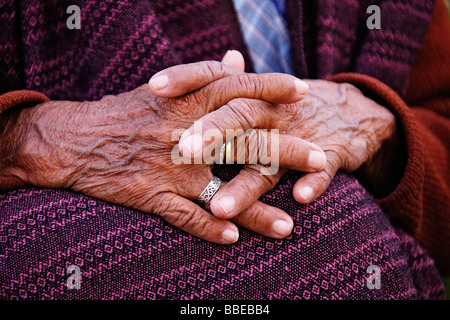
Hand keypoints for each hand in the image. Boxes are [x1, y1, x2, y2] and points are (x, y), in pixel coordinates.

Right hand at [0, 63, 321, 243]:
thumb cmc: (124, 113)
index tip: (301, 92)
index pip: (234, 89)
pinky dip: (209, 228)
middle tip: (318, 159)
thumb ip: (202, 77)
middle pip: (241, 141)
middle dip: (283, 150)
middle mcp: (182, 134)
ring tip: (287, 227)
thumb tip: (236, 60)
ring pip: (221, 189)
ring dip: (255, 209)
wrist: (73, 140)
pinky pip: (184, 217)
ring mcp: (168, 168)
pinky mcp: (149, 195)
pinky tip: (233, 238)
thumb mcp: (163, 90)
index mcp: (183, 103)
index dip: (268, 88)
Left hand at [162, 59, 395, 218]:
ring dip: (246, 185)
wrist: (353, 110)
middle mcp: (274, 112)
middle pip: (239, 117)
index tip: (154, 86)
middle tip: (181, 150)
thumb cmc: (293, 108)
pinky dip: (314, 181)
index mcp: (254, 96)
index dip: (187, 80)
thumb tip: (212, 65)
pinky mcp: (332, 152)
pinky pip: (323, 169)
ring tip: (219, 207)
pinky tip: (300, 198)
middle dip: (212, 132)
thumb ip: (234, 86)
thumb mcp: (264, 94)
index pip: (217, 81)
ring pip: (271, 157)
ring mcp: (302, 133)